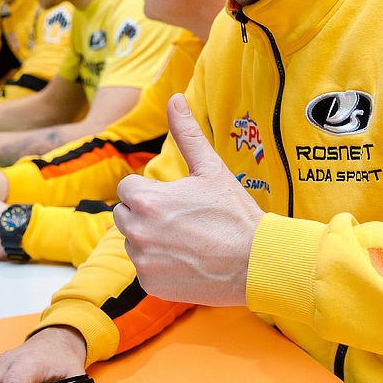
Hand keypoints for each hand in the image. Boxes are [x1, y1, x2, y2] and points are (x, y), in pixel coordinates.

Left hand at [113, 95, 263, 305]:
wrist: (257, 263)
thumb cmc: (235, 214)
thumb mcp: (211, 169)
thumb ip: (186, 133)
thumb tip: (174, 97)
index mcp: (146, 199)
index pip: (129, 187)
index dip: (152, 190)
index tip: (176, 200)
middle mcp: (137, 230)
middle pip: (125, 214)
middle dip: (146, 213)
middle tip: (181, 220)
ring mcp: (142, 260)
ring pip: (133, 241)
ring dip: (151, 239)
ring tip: (187, 241)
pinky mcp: (150, 284)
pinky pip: (144, 268)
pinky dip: (159, 266)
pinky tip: (187, 261)